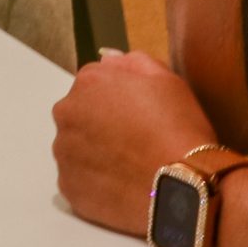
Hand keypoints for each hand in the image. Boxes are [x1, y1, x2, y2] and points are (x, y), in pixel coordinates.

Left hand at [50, 49, 219, 235]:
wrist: (184, 186)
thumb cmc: (178, 129)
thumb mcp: (166, 80)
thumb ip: (132, 62)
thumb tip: (109, 59)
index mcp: (88, 83)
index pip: (94, 86)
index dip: (118, 102)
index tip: (139, 118)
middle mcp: (66, 114)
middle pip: (80, 116)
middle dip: (101, 126)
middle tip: (135, 143)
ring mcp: (64, 153)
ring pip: (76, 148)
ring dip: (95, 154)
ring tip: (130, 168)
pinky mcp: (68, 187)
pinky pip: (79, 181)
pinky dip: (96, 183)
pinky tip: (122, 186)